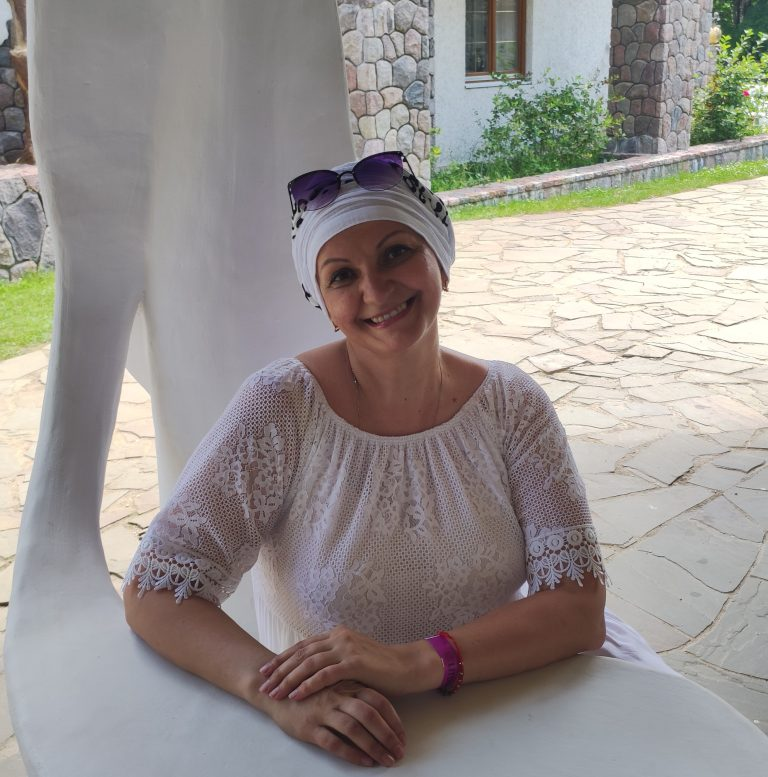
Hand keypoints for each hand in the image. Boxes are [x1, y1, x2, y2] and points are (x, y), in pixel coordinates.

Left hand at [259, 625, 436, 700]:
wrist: (406, 666)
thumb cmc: (380, 667)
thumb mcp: (353, 659)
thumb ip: (334, 660)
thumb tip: (312, 671)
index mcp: (336, 635)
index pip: (302, 646)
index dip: (282, 658)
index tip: (265, 671)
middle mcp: (338, 637)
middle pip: (301, 653)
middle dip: (279, 669)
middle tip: (262, 683)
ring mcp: (346, 647)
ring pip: (309, 663)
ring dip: (289, 679)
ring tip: (274, 692)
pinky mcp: (354, 662)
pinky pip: (325, 674)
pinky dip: (308, 684)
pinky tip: (296, 695)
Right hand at [265, 679, 405, 767]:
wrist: (276, 690)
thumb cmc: (311, 690)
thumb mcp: (336, 685)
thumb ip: (356, 692)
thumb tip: (383, 711)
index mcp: (347, 685)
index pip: (377, 699)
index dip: (393, 718)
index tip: (403, 736)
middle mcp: (337, 696)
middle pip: (369, 714)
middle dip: (388, 735)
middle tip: (400, 752)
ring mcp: (323, 711)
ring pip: (354, 728)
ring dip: (374, 746)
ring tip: (386, 760)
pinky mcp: (309, 727)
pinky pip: (333, 742)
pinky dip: (351, 753)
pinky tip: (364, 762)